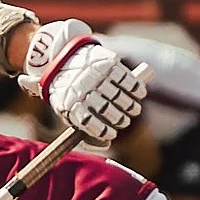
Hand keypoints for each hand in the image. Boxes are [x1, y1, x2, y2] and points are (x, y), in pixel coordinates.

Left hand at [19, 19, 143, 142]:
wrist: (60, 55)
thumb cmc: (66, 90)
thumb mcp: (65, 109)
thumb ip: (84, 129)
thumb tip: (107, 144)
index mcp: (71, 104)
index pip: (91, 124)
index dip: (104, 132)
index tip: (112, 134)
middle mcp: (84, 90)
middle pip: (108, 111)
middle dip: (120, 120)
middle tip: (124, 121)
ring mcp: (97, 76)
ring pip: (120, 96)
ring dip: (131, 106)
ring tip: (134, 109)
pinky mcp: (107, 63)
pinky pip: (126, 79)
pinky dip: (136, 88)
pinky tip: (139, 93)